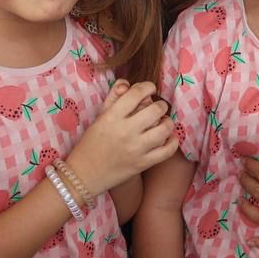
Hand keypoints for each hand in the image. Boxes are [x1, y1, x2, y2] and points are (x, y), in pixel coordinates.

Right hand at [68, 80, 177, 194]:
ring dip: (167, 122)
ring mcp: (135, 149)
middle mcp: (125, 131)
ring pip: (164, 128)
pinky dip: (173, 142)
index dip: (148, 87)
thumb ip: (113, 97)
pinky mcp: (142, 164)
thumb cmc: (91, 143)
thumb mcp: (99, 117)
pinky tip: (169, 137)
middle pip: (155, 109)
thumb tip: (127, 83)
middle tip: (158, 107)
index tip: (149, 89)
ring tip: (163, 122)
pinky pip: (167, 151)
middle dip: (160, 105)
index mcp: (112, 117)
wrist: (85, 174)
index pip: (137, 93)